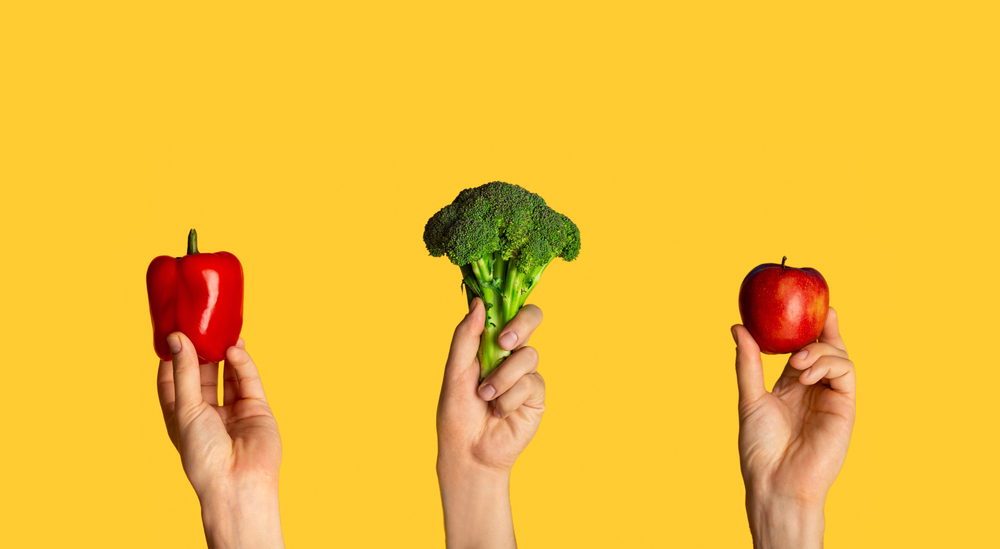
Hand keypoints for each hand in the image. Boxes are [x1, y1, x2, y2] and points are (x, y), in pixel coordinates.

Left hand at [157, 333, 283, 548]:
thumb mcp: (186, 409)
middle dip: (200, 350)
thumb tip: (176, 338)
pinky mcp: (256, 409)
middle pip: (201, 373)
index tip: (172, 331)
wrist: (237, 482)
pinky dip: (242, 364)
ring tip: (220, 329)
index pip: (172, 380)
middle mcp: (206, 412)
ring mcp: (232, 410)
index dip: (172, 357)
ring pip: (226, 374)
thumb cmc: (203, 455)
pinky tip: (234, 349)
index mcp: (181, 417)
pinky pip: (247, 380)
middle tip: (199, 323)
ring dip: (223, 353)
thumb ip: (186, 372)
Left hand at [437, 298, 545, 548]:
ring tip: (486, 397)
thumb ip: (466, 336)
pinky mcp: (536, 395)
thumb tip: (478, 302)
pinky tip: (499, 411)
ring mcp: (526, 373)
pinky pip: (532, 382)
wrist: (467, 451)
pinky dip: (510, 398)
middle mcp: (511, 354)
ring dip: (503, 378)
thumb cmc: (457, 412)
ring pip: (529, 355)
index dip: (507, 305)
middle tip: (503, 343)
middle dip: (520, 326)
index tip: (493, 317)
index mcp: (489, 343)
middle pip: (532, 318)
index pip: (506, 310)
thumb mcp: (455, 370)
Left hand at [733, 308, 854, 548]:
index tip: (804, 305)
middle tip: (821, 310)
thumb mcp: (750, 398)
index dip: (806, 328)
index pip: (803, 350)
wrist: (776, 480)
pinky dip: (828, 364)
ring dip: (818, 350)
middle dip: (825, 327)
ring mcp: (831, 397)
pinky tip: (807, 374)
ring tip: (796, 363)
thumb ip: (748, 363)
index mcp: (790, 387)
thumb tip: (737, 327)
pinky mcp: (845, 407)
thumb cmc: (760, 447)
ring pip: (838, 356)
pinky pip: (846, 373)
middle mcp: (813, 389)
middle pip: (826, 348)